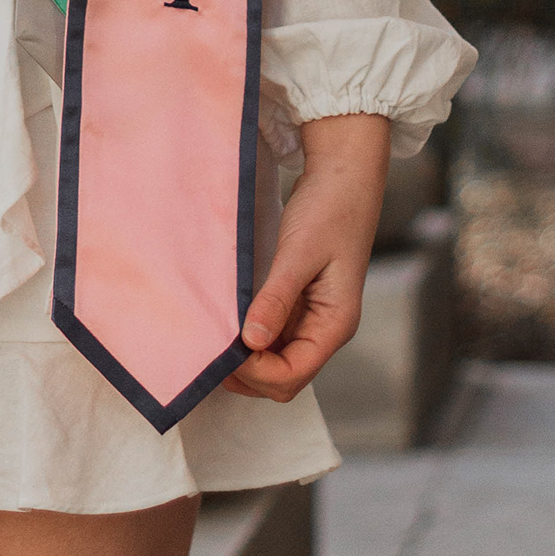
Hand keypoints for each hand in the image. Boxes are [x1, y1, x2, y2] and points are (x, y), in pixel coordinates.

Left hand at [226, 112, 390, 401]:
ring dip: (246, 360)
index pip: (293, 374)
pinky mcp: (300, 303)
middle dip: (249, 374)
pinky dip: (249, 338)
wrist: (344, 177)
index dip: (257, 372)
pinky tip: (226, 324)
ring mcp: (312, 318)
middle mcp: (326, 329)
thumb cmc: (329, 210)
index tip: (225, 352)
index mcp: (335, 324)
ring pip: (276, 360)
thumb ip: (277, 299)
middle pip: (284, 378)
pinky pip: (272, 335)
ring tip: (213, 341)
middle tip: (210, 353)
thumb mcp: (299, 253)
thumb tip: (251, 342)